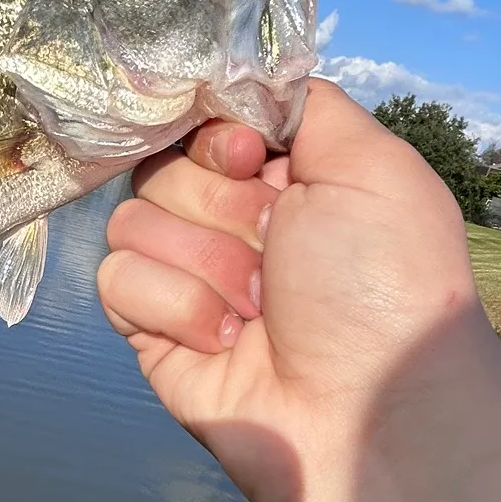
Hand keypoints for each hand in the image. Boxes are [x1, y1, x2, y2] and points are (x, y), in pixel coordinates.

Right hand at [97, 79, 490, 501]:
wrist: (365, 414)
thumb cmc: (383, 286)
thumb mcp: (372, 165)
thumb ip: (304, 103)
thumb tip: (239, 87)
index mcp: (286, 177)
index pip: (203, 119)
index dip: (215, 134)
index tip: (249, 158)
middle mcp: (234, 222)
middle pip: (161, 165)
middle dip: (218, 207)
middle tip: (275, 251)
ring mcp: (191, 277)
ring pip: (131, 221)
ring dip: (201, 263)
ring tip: (258, 308)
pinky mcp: (153, 330)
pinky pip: (117, 281)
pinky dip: (174, 308)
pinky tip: (225, 341)